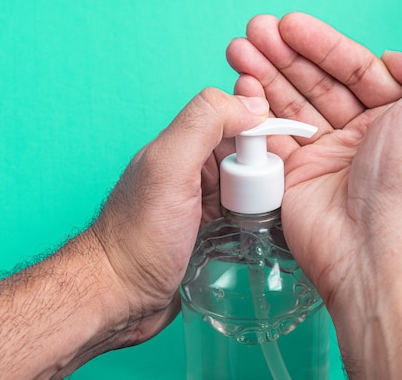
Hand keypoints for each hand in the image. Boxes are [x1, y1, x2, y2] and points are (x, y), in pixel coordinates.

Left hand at [88, 88, 268, 344]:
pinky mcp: (213, 231)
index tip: (281, 153)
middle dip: (269, 169)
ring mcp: (204, 202)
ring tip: (279, 216)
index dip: (262, 130)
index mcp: (185, 144)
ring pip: (252, 185)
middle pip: (250, 154)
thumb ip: (204, 123)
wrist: (121, 298)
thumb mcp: (169, 167)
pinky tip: (269, 231)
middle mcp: (195, 169)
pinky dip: (260, 219)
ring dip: (269, 196)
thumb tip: (251, 104)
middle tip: (272, 197)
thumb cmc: (139, 237)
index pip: (237, 119)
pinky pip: (247, 215)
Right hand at [227, 12, 401, 306]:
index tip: (290, 26)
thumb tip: (393, 59)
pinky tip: (243, 86)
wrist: (383, 246)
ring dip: (266, 75)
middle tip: (256, 32)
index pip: (355, 69)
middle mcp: (363, 138)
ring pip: (292, 107)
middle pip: (318, 84)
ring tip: (240, 48)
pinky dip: (256, 113)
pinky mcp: (298, 180)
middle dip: (286, 55)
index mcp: (398, 119)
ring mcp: (329, 159)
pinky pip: (272, 138)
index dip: (322, 44)